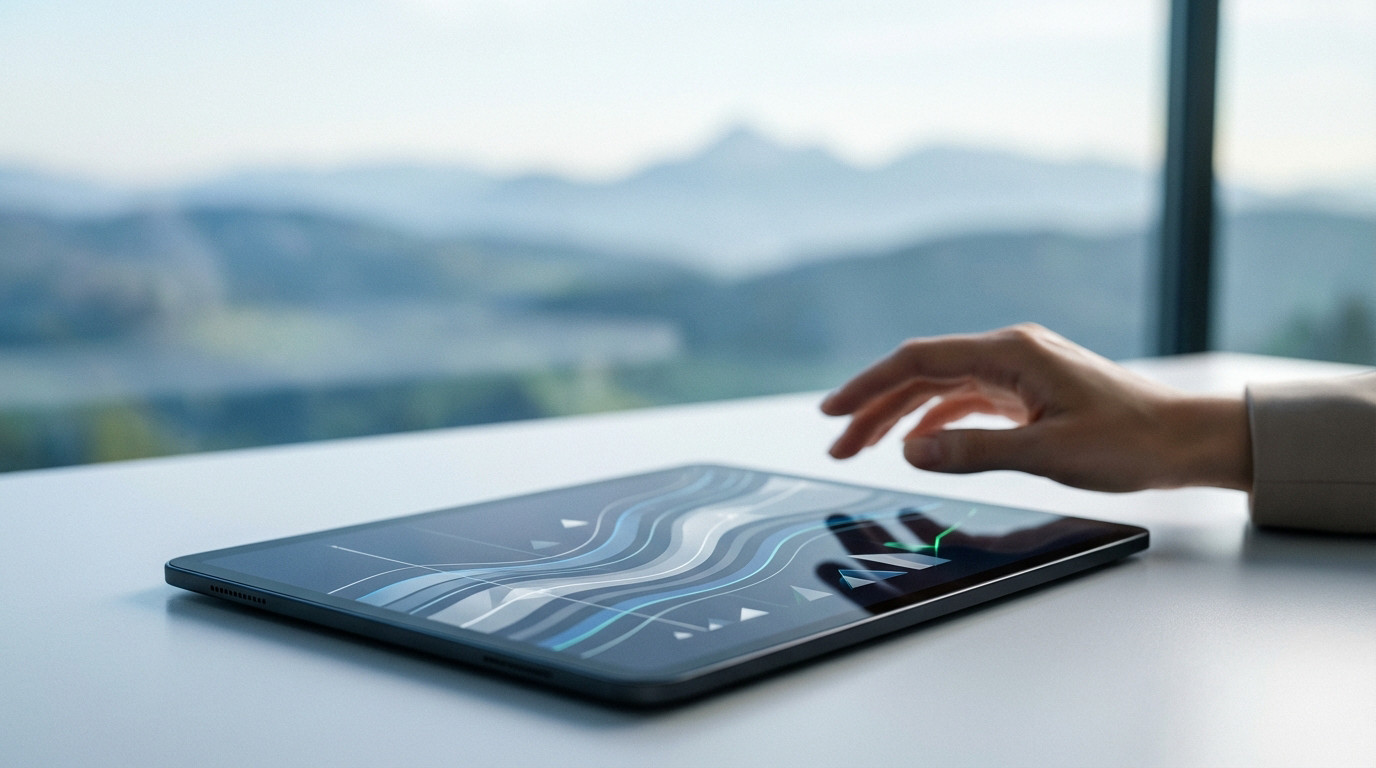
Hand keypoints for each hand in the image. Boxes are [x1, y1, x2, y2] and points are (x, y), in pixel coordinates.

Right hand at [821, 324, 1251, 492]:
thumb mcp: (1046, 454)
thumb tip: (907, 452)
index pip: (918, 361)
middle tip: (836, 441)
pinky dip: (936, 421)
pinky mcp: (1030, 390)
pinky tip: (918, 443)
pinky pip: (967, 400)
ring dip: (900, 416)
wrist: (1188, 440)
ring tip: (863, 445)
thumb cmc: (1131, 442)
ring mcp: (1020, 369)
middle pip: (922, 373)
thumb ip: (972, 452)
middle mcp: (1010, 351)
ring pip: (941, 388)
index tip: (831, 413)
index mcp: (1011, 352)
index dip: (868, 386)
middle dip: (874, 407)